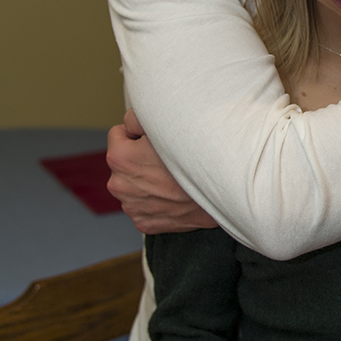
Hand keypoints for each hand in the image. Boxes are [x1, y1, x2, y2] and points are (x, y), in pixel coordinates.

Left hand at [106, 108, 217, 232]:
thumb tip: (129, 122)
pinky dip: (155, 200)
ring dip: (146, 180)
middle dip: (140, 158)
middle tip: (166, 159)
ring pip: (134, 185)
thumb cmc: (196, 155)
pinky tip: (172, 194)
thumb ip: (138, 117)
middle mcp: (119, 185)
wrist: (222, 189)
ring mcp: (131, 206)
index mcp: (119, 158)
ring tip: (171, 177)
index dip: (138, 134)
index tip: (155, 140)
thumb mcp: (165, 123)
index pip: (117, 134)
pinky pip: (144, 205)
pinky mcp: (144, 222)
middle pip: (124, 162)